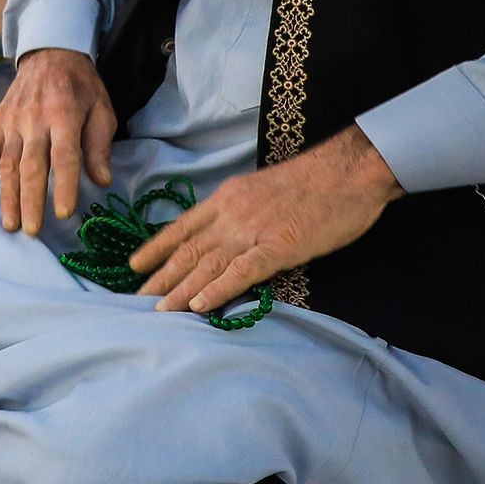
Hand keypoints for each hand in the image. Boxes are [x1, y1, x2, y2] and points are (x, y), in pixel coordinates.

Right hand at [0, 47, 114, 235]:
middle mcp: (34, 119)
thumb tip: (101, 180)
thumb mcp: (101, 109)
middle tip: (32, 231)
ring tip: (11, 224)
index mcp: (64, 115)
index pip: (63, 156)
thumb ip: (99, 145)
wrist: (50, 54)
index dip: (64, 186)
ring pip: (6, 164)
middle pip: (30, 166)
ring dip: (7, 197)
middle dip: (31, 201)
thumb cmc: (81, 87)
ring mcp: (12, 121)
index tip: (64, 213)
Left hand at [128, 128, 401, 313]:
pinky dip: (218, 289)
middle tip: (136, 302)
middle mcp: (232, 214)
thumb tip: (226, 235)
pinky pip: (242, 271)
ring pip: (207, 264)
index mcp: (228, 198)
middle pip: (188, 250)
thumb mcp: (263, 189)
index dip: (156, 248)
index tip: (134, 266)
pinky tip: (200, 306)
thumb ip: (241, 211)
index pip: (182, 226)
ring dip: (181, 290)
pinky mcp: (279, 247)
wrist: (349, 171)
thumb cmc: (314, 181)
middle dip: (160, 278)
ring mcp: (254, 231)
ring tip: (159, 312)